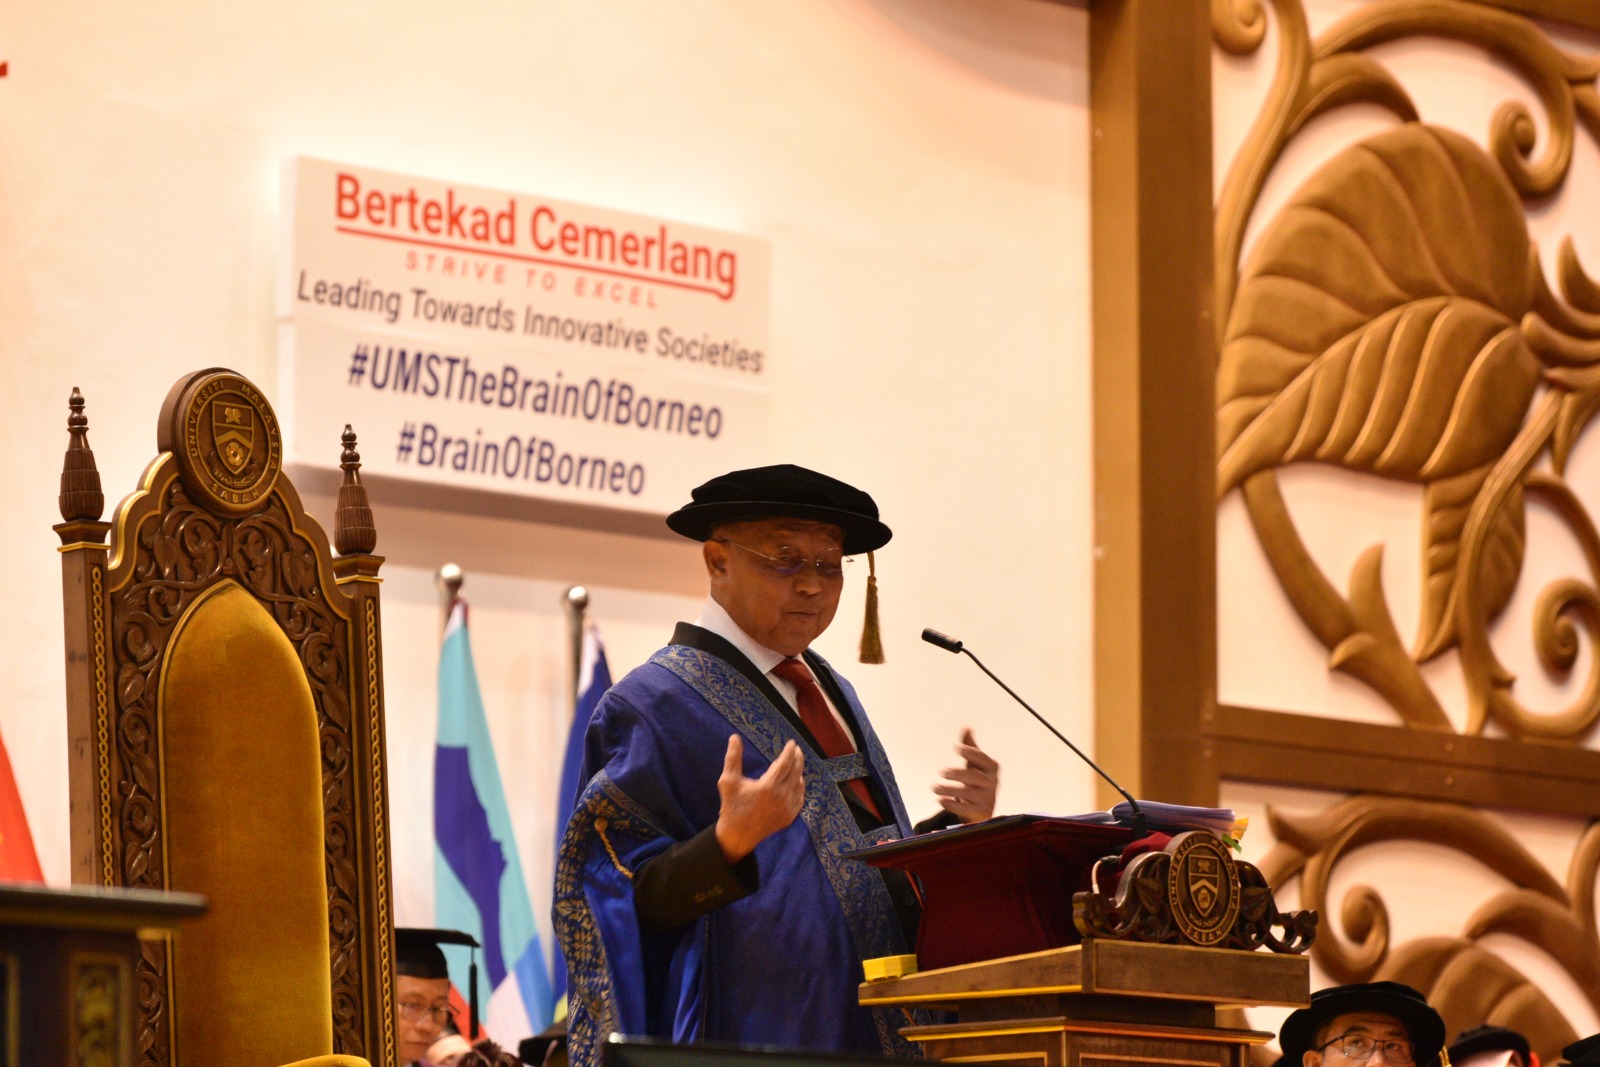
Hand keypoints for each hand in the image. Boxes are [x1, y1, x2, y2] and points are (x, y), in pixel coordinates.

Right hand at [714, 735, 804, 862]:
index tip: (791, 742)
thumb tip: (734, 737)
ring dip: (798, 772)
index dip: (789, 751)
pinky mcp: (790, 817)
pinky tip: (794, 781)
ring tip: (794, 763)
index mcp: (768, 786)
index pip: (785, 763)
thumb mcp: (728, 781)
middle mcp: (781, 797)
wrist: (737, 835)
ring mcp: (788, 808)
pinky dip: (799, 787)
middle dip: (797, 758)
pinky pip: (799, 797)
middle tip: (796, 749)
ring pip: (800, 784)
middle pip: (796, 771)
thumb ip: (733, 758)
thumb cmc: (731, 806)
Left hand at [933, 728, 998, 823]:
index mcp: (992, 768)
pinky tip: (940, 800)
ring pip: (969, 794)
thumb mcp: (974, 763)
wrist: (982, 808)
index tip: (957, 747)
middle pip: (975, 777)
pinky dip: (952, 804)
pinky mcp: (981, 812)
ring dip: (950, 790)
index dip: (971, 753)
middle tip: (941, 771)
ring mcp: (988, 799)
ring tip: (934, 787)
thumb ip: (970, 747)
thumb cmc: (976, 780)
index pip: (982, 758)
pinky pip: (966, 809)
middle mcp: (992, 783)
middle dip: (958, 773)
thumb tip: (967, 728)